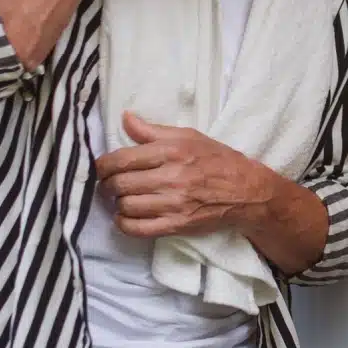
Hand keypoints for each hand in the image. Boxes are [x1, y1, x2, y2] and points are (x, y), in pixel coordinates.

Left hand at [94, 111, 276, 237]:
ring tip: (122, 197)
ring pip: (126, 206)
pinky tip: (125, 217)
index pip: (122, 159)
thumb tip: (125, 119)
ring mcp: (174, 204)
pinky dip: (124, 224)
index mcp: (173, 151)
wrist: (246, 192)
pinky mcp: (177, 226)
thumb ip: (153, 130)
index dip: (103, 165)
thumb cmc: (217, 160)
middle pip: (119, 184)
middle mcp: (172, 177)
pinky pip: (138, 229)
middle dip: (107, 184)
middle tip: (110, 183)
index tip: (101, 167)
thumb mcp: (189, 136)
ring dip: (117, 203)